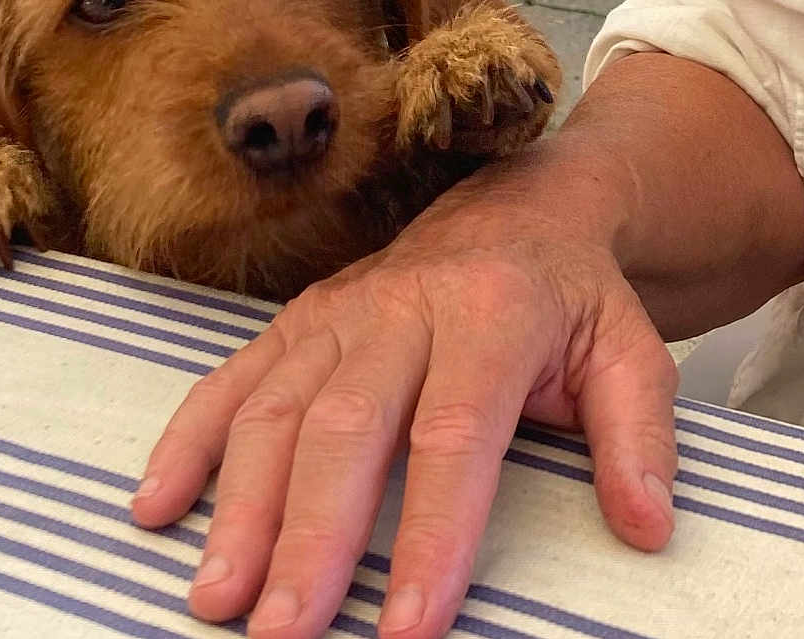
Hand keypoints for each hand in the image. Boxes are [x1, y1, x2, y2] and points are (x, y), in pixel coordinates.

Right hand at [129, 159, 678, 638]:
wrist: (513, 207)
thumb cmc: (572, 298)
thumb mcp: (632, 351)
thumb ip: (639, 436)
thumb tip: (645, 527)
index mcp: (490, 314)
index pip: (455, 434)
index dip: (431, 533)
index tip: (410, 628)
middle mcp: (401, 308)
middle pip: (346, 426)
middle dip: (311, 533)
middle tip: (282, 631)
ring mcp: (338, 312)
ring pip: (277, 406)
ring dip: (239, 502)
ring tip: (216, 594)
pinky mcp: (299, 321)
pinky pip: (233, 376)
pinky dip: (189, 439)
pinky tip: (157, 505)